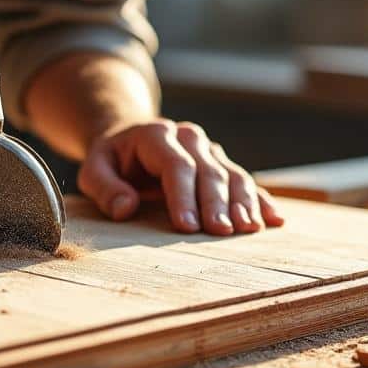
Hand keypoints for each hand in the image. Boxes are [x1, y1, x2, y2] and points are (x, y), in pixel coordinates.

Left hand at [76, 120, 283, 234]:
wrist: (130, 139)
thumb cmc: (111, 161)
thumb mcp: (93, 170)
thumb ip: (104, 187)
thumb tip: (124, 208)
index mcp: (156, 135)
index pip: (175, 165)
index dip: (183, 195)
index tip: (186, 225)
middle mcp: (188, 138)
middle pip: (208, 170)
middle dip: (216, 202)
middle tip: (222, 232)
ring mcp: (209, 150)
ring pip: (232, 174)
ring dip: (243, 202)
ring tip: (249, 228)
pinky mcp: (221, 164)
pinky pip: (244, 181)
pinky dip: (260, 200)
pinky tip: (274, 220)